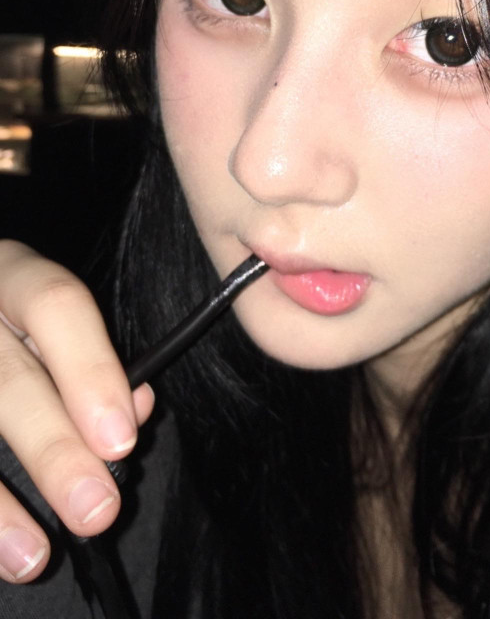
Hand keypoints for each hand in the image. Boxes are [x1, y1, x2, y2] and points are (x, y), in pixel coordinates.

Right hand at [0, 240, 153, 583]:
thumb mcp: (46, 321)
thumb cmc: (15, 330)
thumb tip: (136, 409)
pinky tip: (1, 549)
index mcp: (12, 274)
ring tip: (36, 555)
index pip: (56, 304)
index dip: (91, 371)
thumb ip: (87, 358)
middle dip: (54, 449)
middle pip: (8, 377)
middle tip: (97, 509)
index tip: (120, 437)